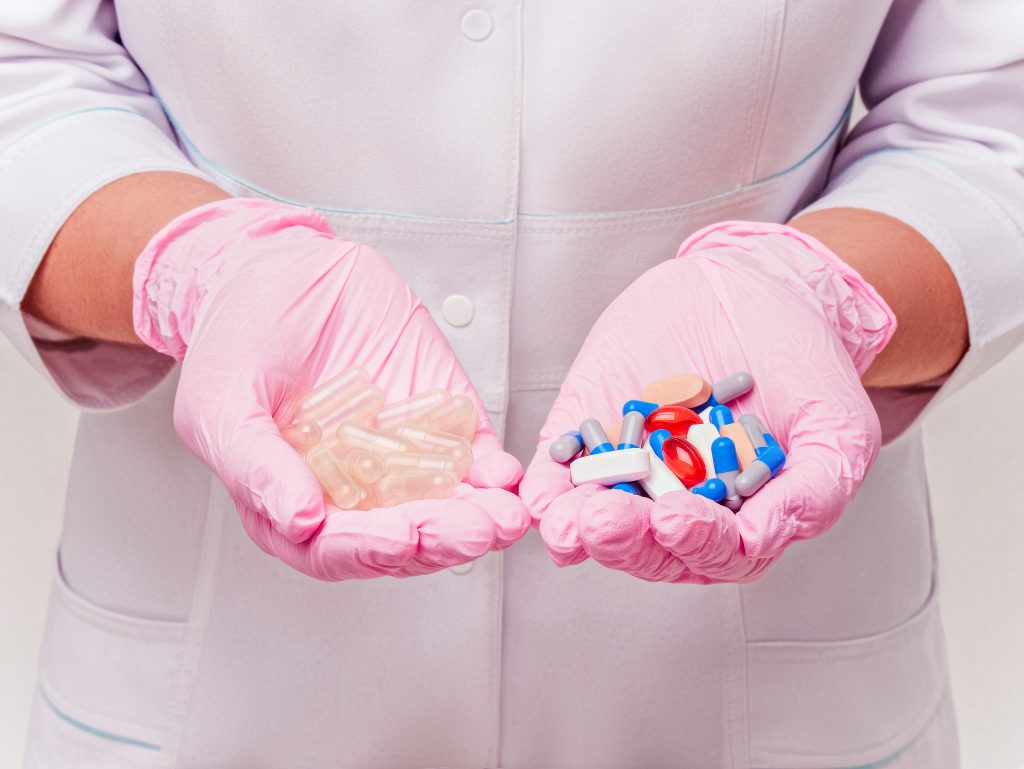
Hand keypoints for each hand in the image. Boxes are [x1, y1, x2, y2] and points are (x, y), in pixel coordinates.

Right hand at [133, 198, 528, 579]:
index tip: (400, 538)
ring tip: (505, 517)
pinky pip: (472, 456)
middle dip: (440, 539)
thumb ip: (255, 466)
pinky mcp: (440, 421)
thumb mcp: (221, 401)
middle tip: (474, 531)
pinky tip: (506, 475)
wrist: (284, 268)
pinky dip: (492, 471)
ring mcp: (402, 459)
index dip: (368, 550)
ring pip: (445, 507)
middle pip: (401, 537)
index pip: (334, 548)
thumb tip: (299, 523)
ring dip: (478, 518)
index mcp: (292, 501)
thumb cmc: (239, 338)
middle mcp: (353, 492)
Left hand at [519, 222, 894, 582]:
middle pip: (649, 546)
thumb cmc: (801, 364)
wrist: (756, 290)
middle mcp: (680, 502)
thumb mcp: (835, 430)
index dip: (698, 543)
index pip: (717, 552)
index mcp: (739, 516)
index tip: (677, 520)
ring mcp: (630, 470)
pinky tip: (541, 492)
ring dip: (578, 525)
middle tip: (607, 522)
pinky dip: (548, 482)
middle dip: (626, 540)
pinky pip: (562, 466)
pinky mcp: (590, 431)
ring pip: (598, 517)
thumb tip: (762, 540)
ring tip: (571, 519)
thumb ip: (810, 493)